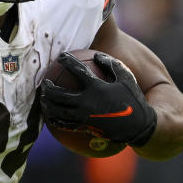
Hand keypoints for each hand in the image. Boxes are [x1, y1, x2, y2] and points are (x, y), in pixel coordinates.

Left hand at [38, 51, 156, 145]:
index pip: (77, 70)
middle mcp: (87, 101)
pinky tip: (51, 118)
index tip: (61, 56)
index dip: (68, 61)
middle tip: (45, 82)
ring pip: (58, 110)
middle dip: (48, 88)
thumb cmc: (133, 99)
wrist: (139, 126)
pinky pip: (66, 124)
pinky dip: (56, 120)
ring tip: (43, 99)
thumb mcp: (126, 78)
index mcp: (97, 87)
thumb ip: (111, 65)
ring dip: (47, 104)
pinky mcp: (85, 127)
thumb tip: (97, 55)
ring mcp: (84, 116)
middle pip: (59, 94)